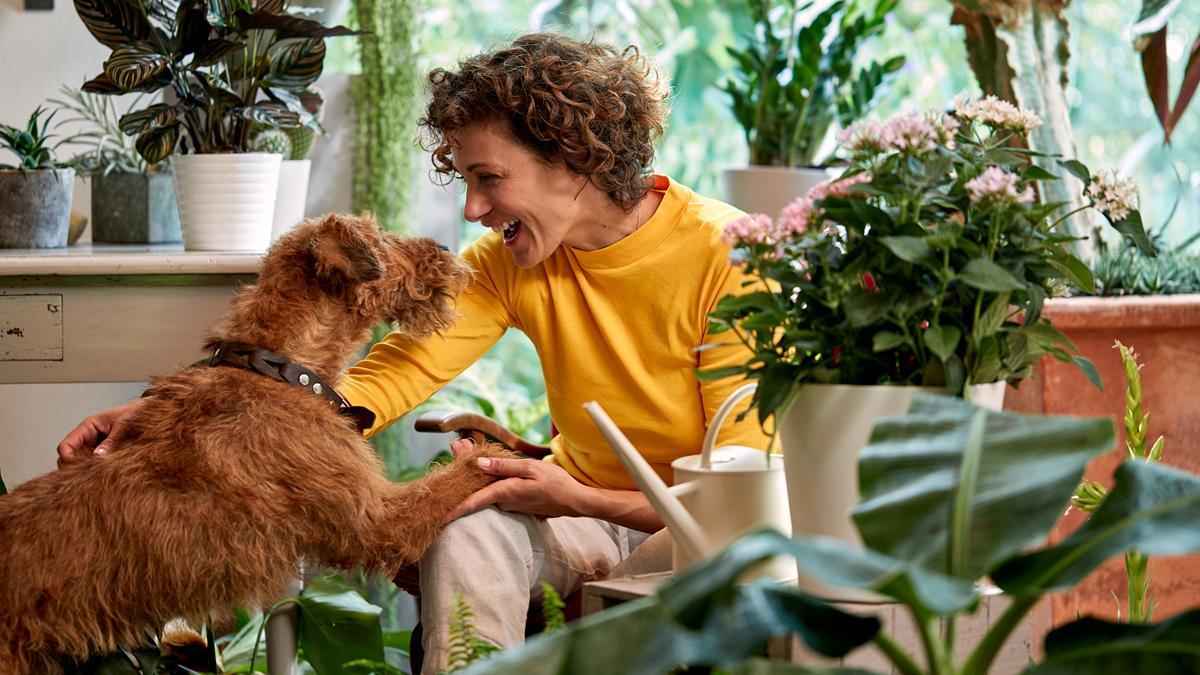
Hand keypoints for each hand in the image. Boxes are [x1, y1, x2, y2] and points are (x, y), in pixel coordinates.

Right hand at [56, 398, 146, 467]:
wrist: (146, 413)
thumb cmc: (133, 414)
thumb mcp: (122, 426)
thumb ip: (111, 441)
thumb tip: (97, 457)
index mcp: (87, 427)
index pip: (65, 446)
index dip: (67, 459)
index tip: (77, 470)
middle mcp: (87, 438)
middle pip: (68, 458)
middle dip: (74, 469)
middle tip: (87, 477)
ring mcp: (94, 447)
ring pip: (80, 464)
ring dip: (85, 470)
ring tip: (98, 476)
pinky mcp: (104, 454)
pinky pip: (94, 465)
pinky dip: (96, 470)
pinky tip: (105, 474)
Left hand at [446, 438, 591, 521]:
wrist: (575, 501)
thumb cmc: (556, 484)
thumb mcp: (530, 468)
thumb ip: (503, 466)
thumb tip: (478, 463)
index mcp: (505, 493)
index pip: (473, 502)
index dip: (454, 508)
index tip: (438, 516)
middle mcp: (504, 501)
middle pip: (477, 489)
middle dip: (462, 471)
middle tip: (455, 446)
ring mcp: (510, 503)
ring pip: (486, 488)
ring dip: (476, 472)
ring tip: (465, 446)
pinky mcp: (516, 502)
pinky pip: (496, 490)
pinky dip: (489, 476)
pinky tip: (486, 463)